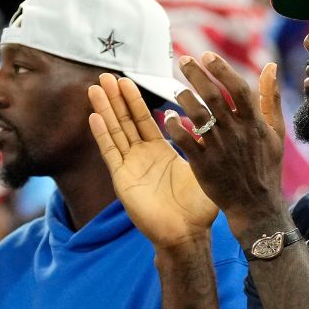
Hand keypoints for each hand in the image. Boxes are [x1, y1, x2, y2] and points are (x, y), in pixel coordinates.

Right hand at [87, 73, 217, 247]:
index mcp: (161, 152)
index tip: (127, 80)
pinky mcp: (123, 179)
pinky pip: (111, 152)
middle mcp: (142, 157)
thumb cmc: (199, 208)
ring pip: (115, 132)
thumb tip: (214, 120)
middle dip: (116, 98)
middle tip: (106, 75)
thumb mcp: (203, 167)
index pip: (144, 120)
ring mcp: (130, 167)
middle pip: (126, 121)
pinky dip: (103, 134)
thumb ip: (203, 144)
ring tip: (96, 87)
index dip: (134, 101)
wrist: (188, 234)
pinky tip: (95, 116)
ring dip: (105, 110)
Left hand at [170, 53, 287, 234]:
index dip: (222, 69)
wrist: (256, 206)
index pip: (238, 88)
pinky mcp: (203, 164)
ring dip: (184, 97)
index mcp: (254, 123)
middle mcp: (236, 132)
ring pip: (197, 114)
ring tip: (177, 89)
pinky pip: (184, 139)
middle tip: (184, 60)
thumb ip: (271, 97)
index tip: (207, 55)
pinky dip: (174, 125)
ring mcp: (219, 148)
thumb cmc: (266, 166)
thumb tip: (270, 65)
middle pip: (213, 95)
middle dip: (196, 74)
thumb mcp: (276, 131)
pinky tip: (167, 116)